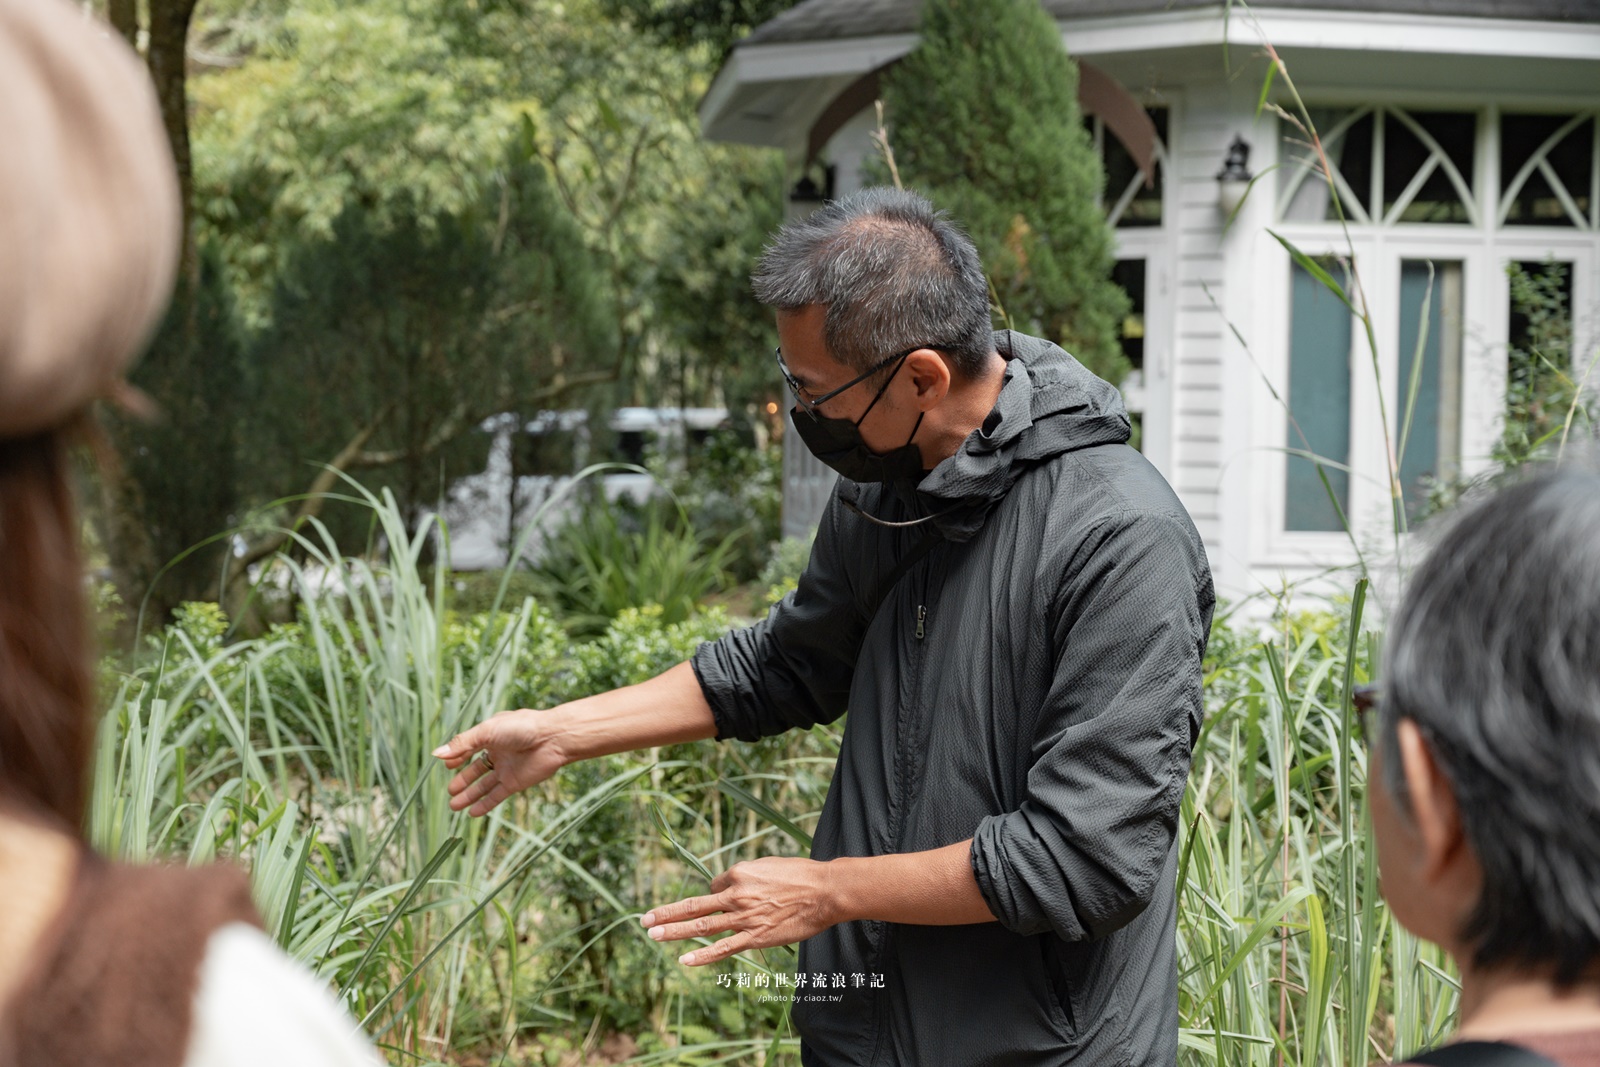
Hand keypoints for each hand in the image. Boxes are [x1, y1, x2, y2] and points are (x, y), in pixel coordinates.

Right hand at [432, 708, 566, 815]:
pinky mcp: (515, 782)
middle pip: (476, 769)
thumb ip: (463, 744)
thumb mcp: (487, 731)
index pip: (470, 747)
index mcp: (491, 735)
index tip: (446, 765)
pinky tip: (472, 813)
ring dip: (470, 795)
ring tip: (453, 806)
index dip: (458, 756)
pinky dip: (485, 804)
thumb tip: (437, 754)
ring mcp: (507, 768)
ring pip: (484, 785)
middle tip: (450, 791)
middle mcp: (498, 752)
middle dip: (462, 780)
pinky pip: (497, 795)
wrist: (553, 739)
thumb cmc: (522, 728)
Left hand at [640, 857, 840, 966]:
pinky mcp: (754, 937)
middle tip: (644, 919)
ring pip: (701, 926)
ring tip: (652, 935)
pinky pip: (723, 948)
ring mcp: (743, 918)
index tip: (720, 900)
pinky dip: (702, 955)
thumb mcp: (768, 865)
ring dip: (673, 932)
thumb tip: (731, 886)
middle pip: (693, 906)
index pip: (713, 887)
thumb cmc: (801, 875)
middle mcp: (736, 894)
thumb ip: (746, 876)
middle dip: (666, 913)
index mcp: (739, 873)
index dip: (713, 895)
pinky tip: (684, 961)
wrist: (825, 892)